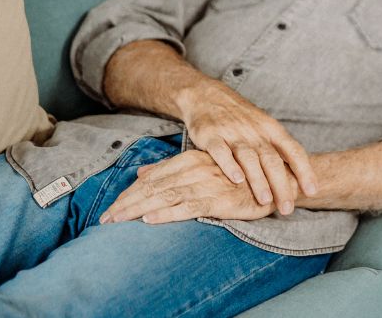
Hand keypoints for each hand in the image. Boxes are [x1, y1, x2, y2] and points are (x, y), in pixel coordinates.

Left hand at [100, 150, 289, 224]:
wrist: (276, 180)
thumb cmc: (238, 176)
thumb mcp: (202, 166)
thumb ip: (172, 167)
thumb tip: (141, 171)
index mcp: (191, 159)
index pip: (152, 177)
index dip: (129, 193)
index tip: (111, 208)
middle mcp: (196, 169)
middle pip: (153, 187)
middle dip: (126, 204)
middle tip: (105, 219)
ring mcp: (207, 184)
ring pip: (165, 197)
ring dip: (138, 210)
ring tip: (118, 222)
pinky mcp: (219, 200)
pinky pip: (188, 207)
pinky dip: (167, 214)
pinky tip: (149, 220)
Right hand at [178, 82, 316, 215]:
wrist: (208, 95)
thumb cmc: (242, 118)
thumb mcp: (265, 127)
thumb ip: (279, 149)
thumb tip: (299, 174)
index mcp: (272, 130)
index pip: (293, 151)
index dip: (304, 171)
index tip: (312, 191)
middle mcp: (255, 132)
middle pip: (272, 160)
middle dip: (281, 185)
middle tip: (288, 208)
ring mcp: (233, 133)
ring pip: (249, 158)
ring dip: (258, 180)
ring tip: (266, 200)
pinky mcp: (211, 135)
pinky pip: (221, 152)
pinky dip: (229, 165)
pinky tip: (236, 180)